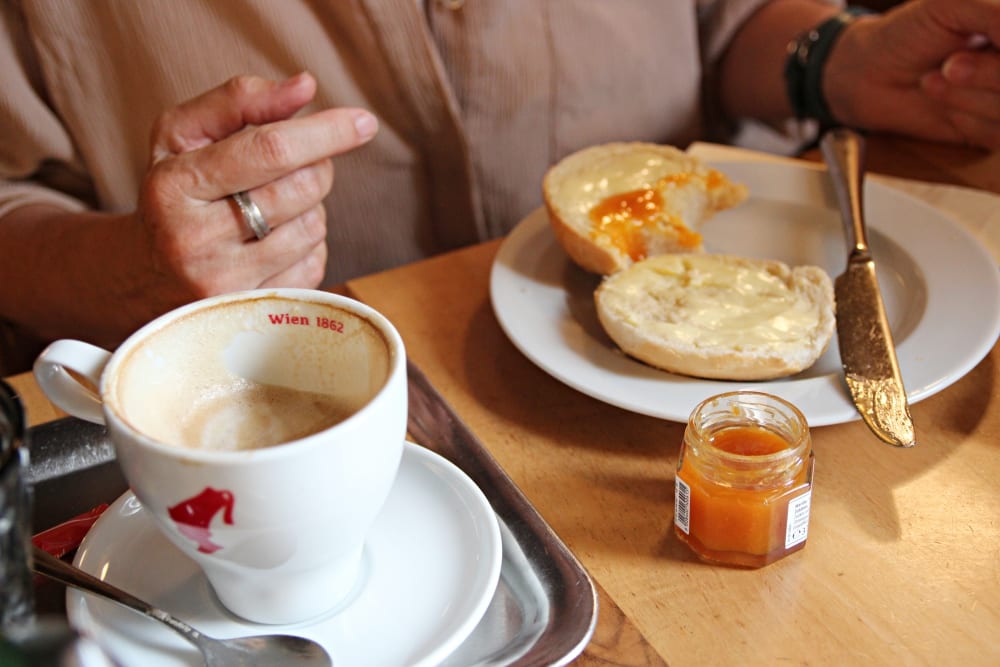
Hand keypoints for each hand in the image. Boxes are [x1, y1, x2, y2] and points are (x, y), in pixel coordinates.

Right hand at [139, 72, 377, 305]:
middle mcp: (195, 240)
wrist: (144, 274)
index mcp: (176, 185)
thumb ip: (240, 100)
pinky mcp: (253, 310)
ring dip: (310, 206)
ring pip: (314, 226)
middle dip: (315, 166)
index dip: (324, 133)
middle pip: (302, 188)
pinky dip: (308, 244)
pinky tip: (274, 240)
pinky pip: (315, 263)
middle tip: (295, 164)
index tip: (363, 122)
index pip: (269, 150)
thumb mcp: (184, 135)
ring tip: (272, 205)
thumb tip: (305, 87)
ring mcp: (226, 283)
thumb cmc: (175, 192)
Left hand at [825, 0, 999, 148]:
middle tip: (952, 64)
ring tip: (938, 77)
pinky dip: (967, 118)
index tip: (991, 45)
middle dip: (992, 74)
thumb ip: (999, 13)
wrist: (868, 74)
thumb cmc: (909, 31)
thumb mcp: (955, 3)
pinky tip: (942, 99)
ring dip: (971, 96)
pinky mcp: (995, 131)